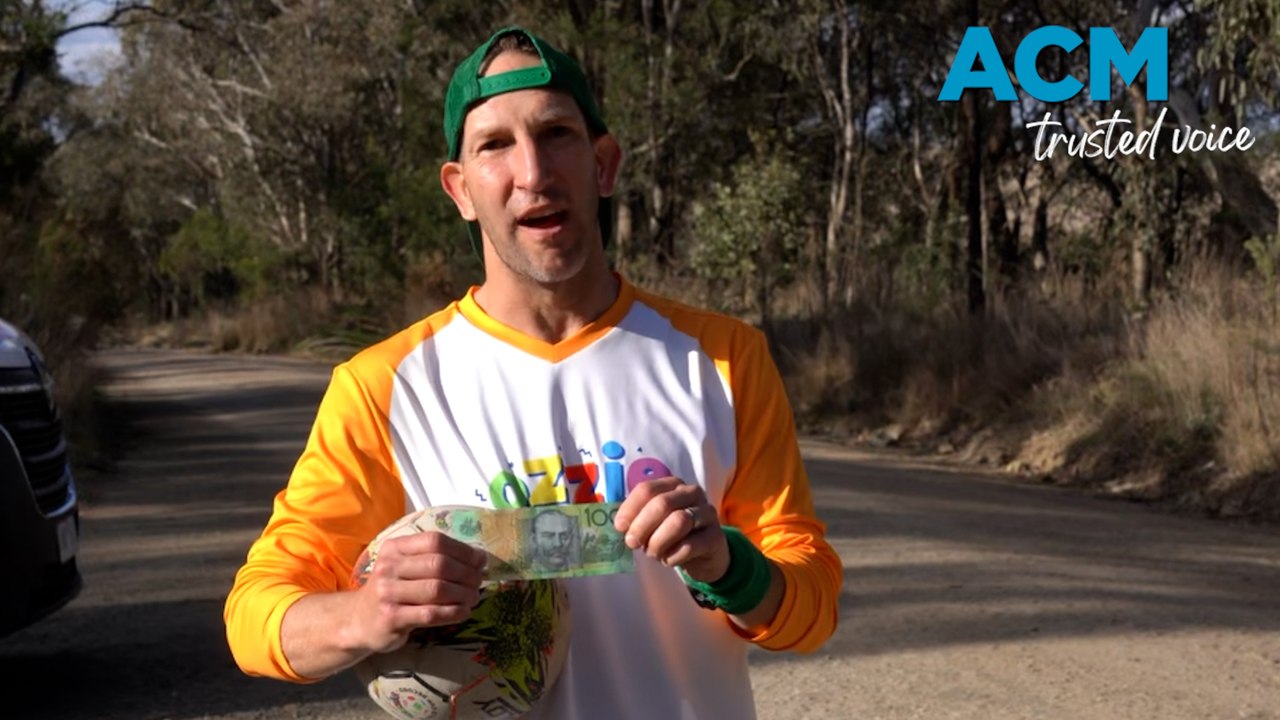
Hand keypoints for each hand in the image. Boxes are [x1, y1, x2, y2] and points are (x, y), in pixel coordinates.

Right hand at [350, 531, 487, 654]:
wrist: (359, 619)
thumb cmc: (393, 589)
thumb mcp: (406, 566)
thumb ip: (437, 558)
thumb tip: (480, 558)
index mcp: (394, 548)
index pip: (434, 541)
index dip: (463, 550)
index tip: (480, 561)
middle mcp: (388, 567)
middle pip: (438, 564)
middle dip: (466, 573)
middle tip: (478, 582)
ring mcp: (387, 593)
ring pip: (436, 589)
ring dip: (463, 594)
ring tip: (473, 598)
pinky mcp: (391, 618)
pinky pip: (431, 614)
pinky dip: (453, 613)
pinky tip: (463, 612)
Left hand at [613, 476, 729, 583]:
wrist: (706, 554)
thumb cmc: (672, 535)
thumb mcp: (655, 522)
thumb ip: (637, 518)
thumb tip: (619, 526)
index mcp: (673, 485)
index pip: (647, 489)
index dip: (630, 508)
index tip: (620, 527)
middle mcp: (692, 493)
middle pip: (662, 503)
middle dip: (642, 526)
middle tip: (632, 543)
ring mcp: (707, 513)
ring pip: (679, 522)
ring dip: (658, 541)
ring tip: (652, 553)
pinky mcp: (715, 537)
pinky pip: (690, 546)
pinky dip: (673, 556)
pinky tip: (669, 560)